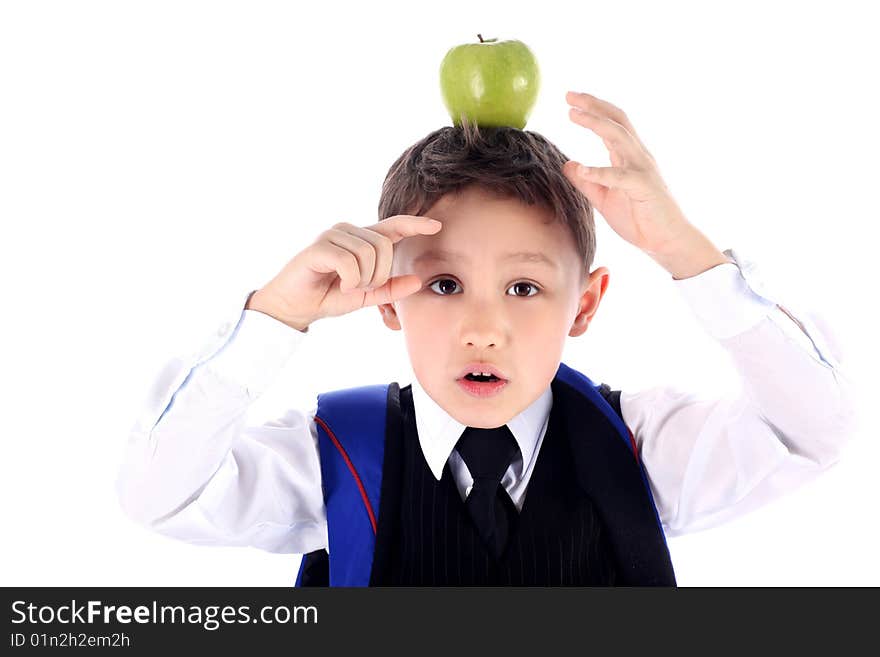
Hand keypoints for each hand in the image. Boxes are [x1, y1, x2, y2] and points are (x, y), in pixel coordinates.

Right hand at [248, 215, 441, 330]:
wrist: (295, 307)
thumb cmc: (329, 297)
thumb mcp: (366, 296)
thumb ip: (391, 289)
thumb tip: (418, 281)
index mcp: (362, 240)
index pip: (393, 226)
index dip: (415, 224)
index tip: (436, 225)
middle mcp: (349, 231)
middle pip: (384, 245)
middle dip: (379, 274)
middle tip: (361, 288)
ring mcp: (333, 235)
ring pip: (368, 253)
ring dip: (363, 279)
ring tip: (347, 287)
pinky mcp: (319, 246)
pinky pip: (350, 261)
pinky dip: (350, 280)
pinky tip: (340, 285)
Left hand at [561, 91, 695, 257]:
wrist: (666, 241)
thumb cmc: (639, 219)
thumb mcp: (604, 199)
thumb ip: (586, 182)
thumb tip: (567, 165)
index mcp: (628, 157)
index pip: (612, 124)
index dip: (592, 109)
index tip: (570, 100)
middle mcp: (638, 157)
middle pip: (616, 121)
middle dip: (593, 105)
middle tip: (568, 95)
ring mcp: (643, 170)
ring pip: (620, 137)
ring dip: (595, 123)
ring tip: (573, 114)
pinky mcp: (644, 188)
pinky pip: (620, 177)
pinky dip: (600, 172)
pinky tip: (583, 169)